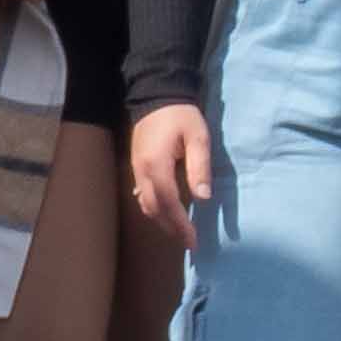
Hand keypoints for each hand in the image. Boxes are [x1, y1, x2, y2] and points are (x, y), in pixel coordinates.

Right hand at [131, 100, 215, 242]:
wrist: (156, 98)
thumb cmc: (181, 117)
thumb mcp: (198, 138)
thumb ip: (200, 168)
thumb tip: (203, 198)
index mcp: (156, 166)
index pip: (168, 202)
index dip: (180, 223)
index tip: (193, 239)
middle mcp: (142, 173)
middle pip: (154, 208)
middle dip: (171, 227)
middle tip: (188, 242)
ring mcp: (136, 171)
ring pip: (146, 204)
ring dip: (162, 220)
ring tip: (179, 231)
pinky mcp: (137, 168)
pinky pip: (143, 195)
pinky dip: (155, 209)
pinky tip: (166, 213)